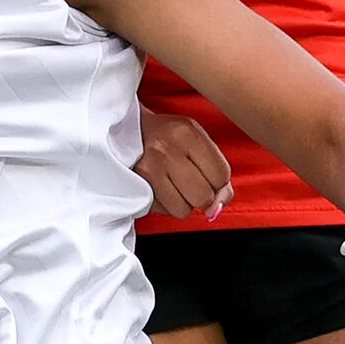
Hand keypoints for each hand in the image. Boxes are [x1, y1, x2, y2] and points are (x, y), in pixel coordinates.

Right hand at [136, 107, 232, 221]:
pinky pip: (164, 212)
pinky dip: (167, 205)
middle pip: (203, 196)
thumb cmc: (166, 136)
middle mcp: (167, 150)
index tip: (207, 173)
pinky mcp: (137, 186)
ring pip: (184, 210)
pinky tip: (161, 187)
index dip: (218, 180)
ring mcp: (149, 169)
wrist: (124, 132)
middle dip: (202, 195)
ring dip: (183, 202)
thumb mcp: (195, 140)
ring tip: (174, 184)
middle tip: (191, 181)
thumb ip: (216, 170)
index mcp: (187, 132)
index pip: (221, 175)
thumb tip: (218, 207)